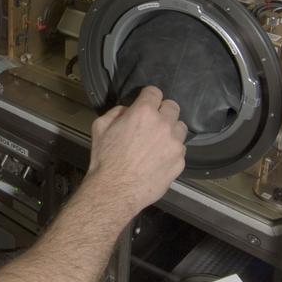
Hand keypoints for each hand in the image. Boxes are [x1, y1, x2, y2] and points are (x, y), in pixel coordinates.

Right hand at [85, 86, 186, 215]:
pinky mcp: (180, 162)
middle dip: (163, 111)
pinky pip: (180, 150)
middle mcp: (163, 124)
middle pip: (173, 107)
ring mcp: (175, 144)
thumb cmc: (105, 160)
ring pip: (180, 128)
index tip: (146, 102)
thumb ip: (116, 112)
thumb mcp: (100, 127)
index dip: (149, 97)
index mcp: (143, 112)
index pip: (154, 92)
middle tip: (153, 123)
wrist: (115, 190)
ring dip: (170, 131)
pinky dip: (172, 151)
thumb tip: (128, 111)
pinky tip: (158, 159)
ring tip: (157, 142)